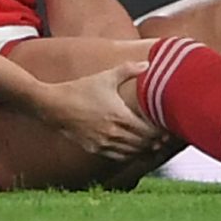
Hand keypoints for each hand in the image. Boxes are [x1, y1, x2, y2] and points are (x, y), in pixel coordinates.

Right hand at [36, 63, 160, 161]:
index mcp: (119, 115)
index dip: (158, 132)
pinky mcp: (95, 149)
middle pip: (142, 144)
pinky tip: (133, 149)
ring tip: (152, 145)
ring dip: (143, 150)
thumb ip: (128, 70)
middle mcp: (113, 132)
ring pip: (131, 153)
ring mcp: (103, 143)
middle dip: (154, 142)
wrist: (54, 105)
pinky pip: (118, 156)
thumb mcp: (105, 77)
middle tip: (163, 139)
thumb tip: (148, 64)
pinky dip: (129, 155)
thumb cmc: (81, 89)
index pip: (147, 131)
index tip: (166, 129)